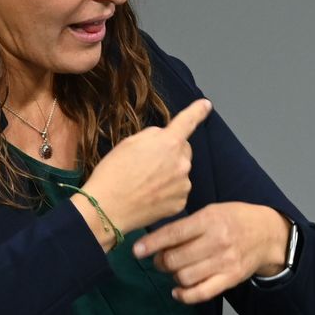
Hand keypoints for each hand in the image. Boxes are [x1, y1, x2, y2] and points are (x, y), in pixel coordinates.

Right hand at [79, 98, 209, 235]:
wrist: (107, 209)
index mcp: (168, 143)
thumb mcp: (129, 143)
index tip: (206, 105)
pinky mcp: (181, 202)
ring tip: (145, 183)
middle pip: (183, 150)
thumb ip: (152, 136)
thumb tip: (163, 138)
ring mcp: (183, 184)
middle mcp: (182, 163)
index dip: (197, 111)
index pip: (187, 122)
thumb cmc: (113, 173)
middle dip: (170, 152)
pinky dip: (168, 191)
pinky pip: (178, 191)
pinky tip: (150, 195)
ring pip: (180, 172)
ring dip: (169, 173)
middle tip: (148, 163)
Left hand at [133, 202, 291, 304]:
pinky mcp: (230, 279)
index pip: (173, 234)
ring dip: (172, 276)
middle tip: (159, 260)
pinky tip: (177, 291)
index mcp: (210, 220)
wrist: (267, 234)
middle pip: (175, 259)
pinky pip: (201, 293)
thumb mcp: (211, 211)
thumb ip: (186, 225)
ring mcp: (224, 262)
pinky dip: (184, 296)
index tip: (136, 251)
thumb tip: (155, 241)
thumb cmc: (234, 219)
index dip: (151, 244)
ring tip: (174, 270)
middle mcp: (217, 241)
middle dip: (160, 262)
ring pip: (184, 277)